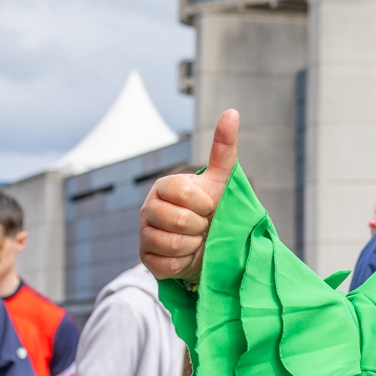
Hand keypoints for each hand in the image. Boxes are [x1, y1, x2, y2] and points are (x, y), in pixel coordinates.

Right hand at [140, 109, 238, 281]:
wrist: (208, 247)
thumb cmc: (213, 210)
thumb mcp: (221, 181)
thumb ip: (224, 149)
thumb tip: (232, 112)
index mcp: (165, 186)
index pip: (183, 191)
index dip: (203, 203)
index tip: (210, 206)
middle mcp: (148, 208)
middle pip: (179, 219)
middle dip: (201, 225)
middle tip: (204, 225)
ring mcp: (144, 233)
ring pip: (172, 242)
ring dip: (194, 245)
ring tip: (196, 240)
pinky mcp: (145, 259)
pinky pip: (166, 264)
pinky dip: (183, 262)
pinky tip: (186, 256)